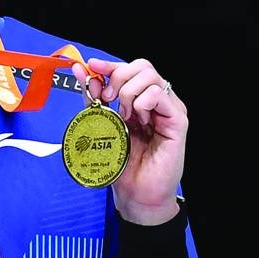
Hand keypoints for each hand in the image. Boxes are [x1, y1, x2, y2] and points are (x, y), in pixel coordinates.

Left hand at [71, 57, 186, 224]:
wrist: (135, 192)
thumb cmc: (122, 162)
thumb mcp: (101, 123)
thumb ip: (93, 97)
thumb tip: (80, 70)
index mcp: (140, 99)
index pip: (129, 68)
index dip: (109, 64)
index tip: (92, 66)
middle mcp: (157, 100)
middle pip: (141, 66)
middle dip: (119, 77)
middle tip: (108, 100)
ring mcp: (169, 109)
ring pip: (150, 76)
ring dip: (129, 92)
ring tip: (124, 115)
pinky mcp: (178, 120)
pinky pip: (159, 94)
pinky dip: (142, 102)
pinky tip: (139, 121)